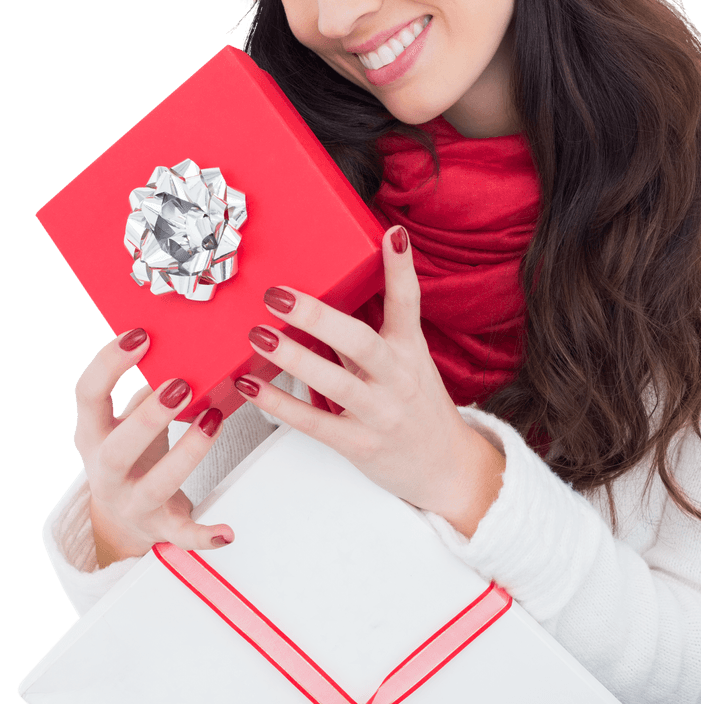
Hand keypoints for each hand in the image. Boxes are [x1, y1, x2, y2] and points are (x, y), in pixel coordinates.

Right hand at [73, 329, 235, 564]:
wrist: (122, 515)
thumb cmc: (132, 450)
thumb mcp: (128, 417)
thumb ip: (151, 386)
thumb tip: (186, 342)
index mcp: (92, 434)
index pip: (87, 395)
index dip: (108, 364)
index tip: (139, 335)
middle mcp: (105, 471)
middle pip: (116, 450)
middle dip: (148, 418)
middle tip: (181, 385)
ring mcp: (130, 502)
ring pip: (154, 486)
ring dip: (187, 453)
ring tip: (215, 420)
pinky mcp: (159, 527)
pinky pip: (181, 535)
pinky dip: (204, 535)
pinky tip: (228, 531)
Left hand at [236, 226, 504, 534]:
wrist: (445, 468)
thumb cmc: (417, 407)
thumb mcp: (405, 362)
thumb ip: (368, 333)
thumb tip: (327, 295)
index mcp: (410, 350)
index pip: (409, 302)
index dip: (401, 268)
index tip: (392, 235)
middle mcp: (398, 378)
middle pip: (361, 342)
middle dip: (319, 316)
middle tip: (280, 295)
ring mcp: (379, 412)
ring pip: (334, 382)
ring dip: (293, 358)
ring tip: (259, 334)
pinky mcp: (360, 443)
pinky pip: (314, 423)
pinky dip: (280, 404)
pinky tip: (252, 386)